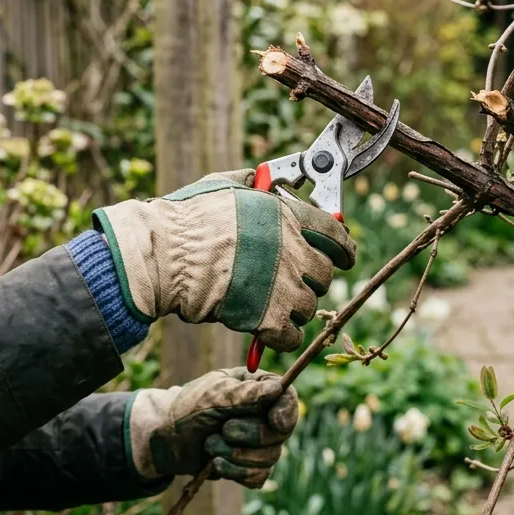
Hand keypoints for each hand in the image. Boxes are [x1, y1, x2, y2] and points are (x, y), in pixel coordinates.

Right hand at [93, 169, 354, 351]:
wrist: (165, 258)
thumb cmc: (186, 220)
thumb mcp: (221, 185)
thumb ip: (249, 183)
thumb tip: (262, 177)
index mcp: (286, 216)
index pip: (336, 233)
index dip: (345, 248)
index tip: (347, 256)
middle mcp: (293, 250)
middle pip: (325, 274)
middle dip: (313, 280)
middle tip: (294, 283)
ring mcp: (284, 286)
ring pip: (310, 306)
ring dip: (295, 308)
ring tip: (271, 305)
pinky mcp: (269, 319)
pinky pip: (293, 336)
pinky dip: (283, 337)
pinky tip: (268, 331)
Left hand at [126, 367, 298, 487]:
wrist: (166, 439)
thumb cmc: (188, 408)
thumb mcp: (213, 396)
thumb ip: (245, 394)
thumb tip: (277, 389)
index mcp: (257, 388)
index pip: (287, 398)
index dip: (286, 412)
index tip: (274, 422)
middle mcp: (263, 415)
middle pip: (279, 433)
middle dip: (250, 435)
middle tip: (223, 430)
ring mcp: (259, 443)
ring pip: (270, 458)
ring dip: (238, 455)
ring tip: (211, 446)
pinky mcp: (250, 466)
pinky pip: (258, 477)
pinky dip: (236, 473)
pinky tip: (216, 464)